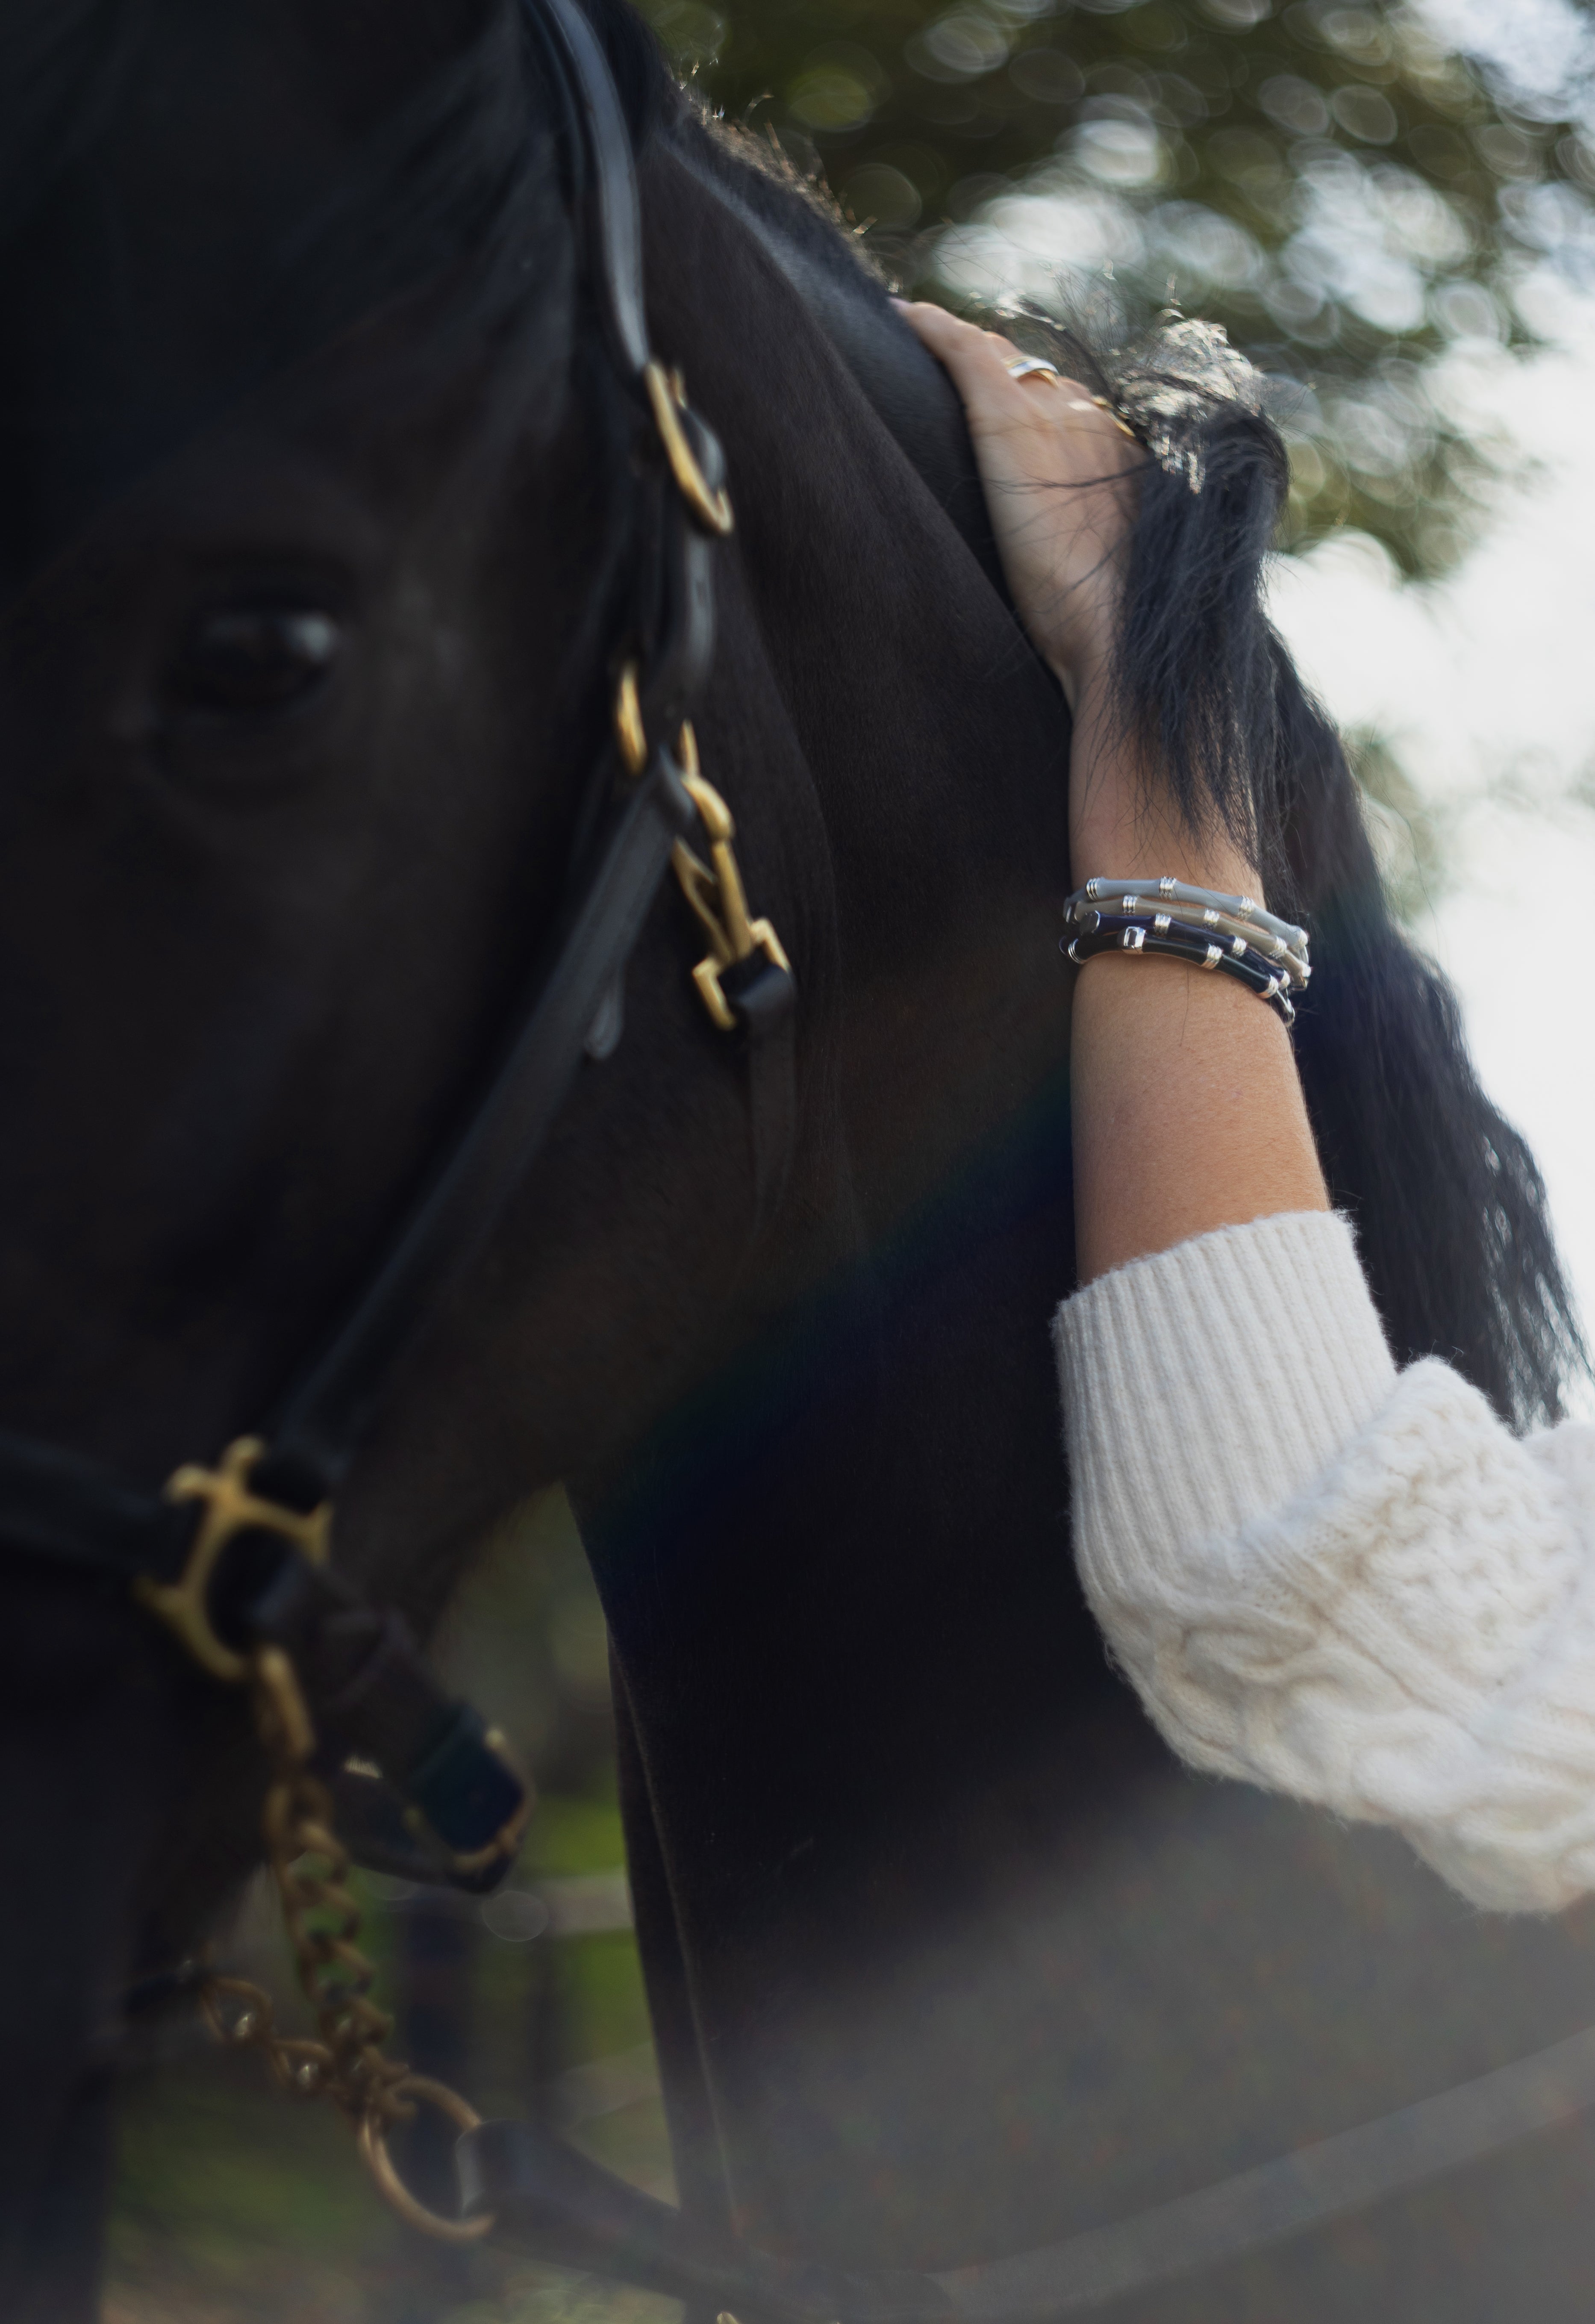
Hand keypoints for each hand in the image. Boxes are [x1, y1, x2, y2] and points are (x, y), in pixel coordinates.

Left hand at [896, 301, 1144, 709]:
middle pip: (1037, 376)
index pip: (1070, 409)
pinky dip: (934, 329)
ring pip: (1004, 359)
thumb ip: (1093, 554)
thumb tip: (1076, 575)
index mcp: (1121, 457)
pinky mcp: (1010, 421)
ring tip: (922, 339)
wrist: (1114, 629)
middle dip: (999, 367)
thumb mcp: (1107, 579)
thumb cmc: (1109, 626)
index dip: (1034, 398)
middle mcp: (1094, 421)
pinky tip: (902, 317)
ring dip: (966, 352)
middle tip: (951, 364)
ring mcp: (1054, 415)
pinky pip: (967, 353)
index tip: (1003, 397)